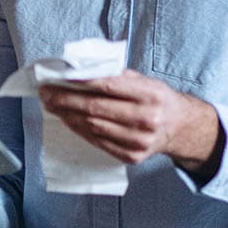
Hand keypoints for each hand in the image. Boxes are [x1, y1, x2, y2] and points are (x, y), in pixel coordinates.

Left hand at [37, 70, 224, 177]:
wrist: (180, 127)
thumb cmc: (158, 99)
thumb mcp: (146, 81)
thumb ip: (117, 76)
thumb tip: (80, 71)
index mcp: (151, 94)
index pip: (108, 86)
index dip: (80, 82)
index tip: (58, 79)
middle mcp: (147, 119)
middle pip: (95, 109)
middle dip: (65, 100)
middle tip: (47, 94)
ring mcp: (139, 141)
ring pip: (93, 127)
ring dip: (68, 116)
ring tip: (53, 106)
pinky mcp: (132, 156)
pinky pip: (98, 142)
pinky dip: (80, 129)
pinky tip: (69, 120)